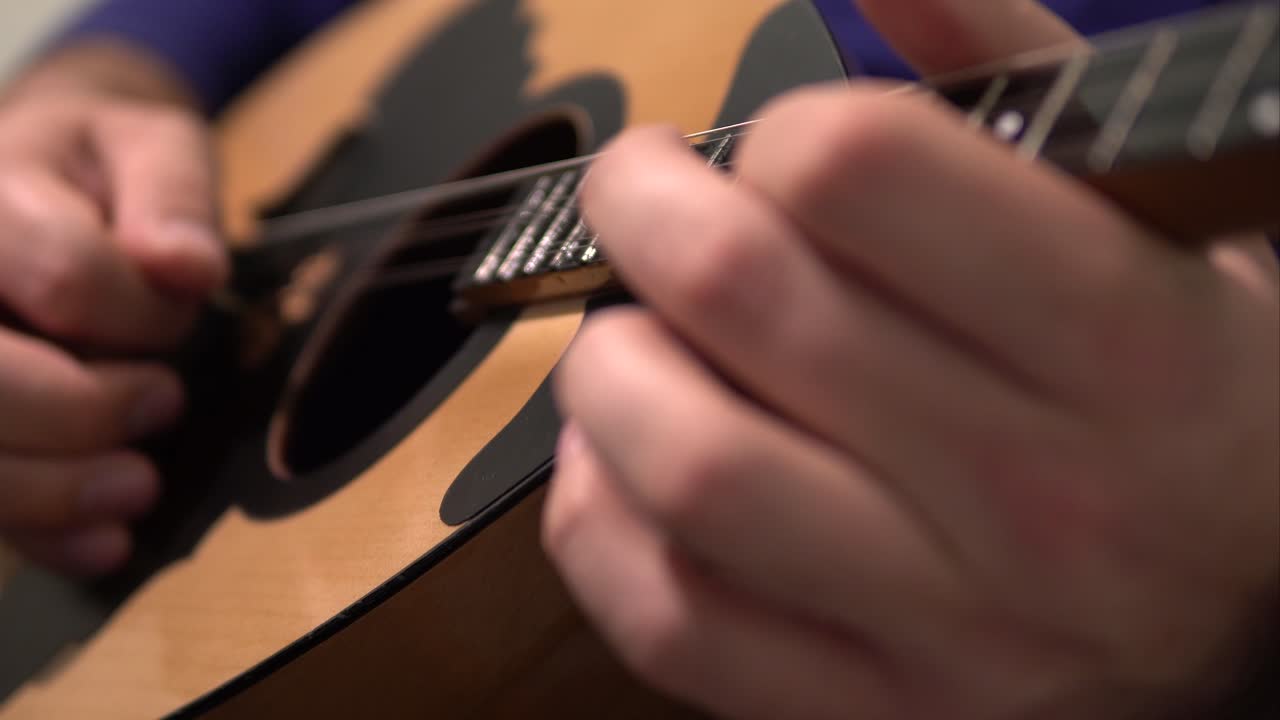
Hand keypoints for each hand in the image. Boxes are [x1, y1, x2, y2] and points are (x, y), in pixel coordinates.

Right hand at [0, 44, 226, 574]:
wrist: (45, 174)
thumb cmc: (101, 159)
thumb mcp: (150, 141)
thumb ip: (171, 193)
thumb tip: (186, 267)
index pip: (61, 278)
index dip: (139, 312)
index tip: (183, 297)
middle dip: (82, 413)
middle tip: (166, 402)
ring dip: (54, 492)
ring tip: (139, 487)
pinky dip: (40, 532)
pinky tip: (103, 544)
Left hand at [544, 1, 1279, 717]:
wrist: (1267, 605)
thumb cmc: (1194, 392)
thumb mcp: (1152, 216)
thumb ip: (1010, 73)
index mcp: (1128, 342)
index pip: (861, 173)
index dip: (774, 132)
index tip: (757, 151)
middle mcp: (1041, 499)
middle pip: (744, 304)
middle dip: (644, 215)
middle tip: (640, 202)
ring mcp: (953, 629)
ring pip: (690, 474)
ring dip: (608, 376)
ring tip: (627, 343)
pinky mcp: (878, 712)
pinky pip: (673, 622)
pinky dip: (598, 528)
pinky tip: (619, 469)